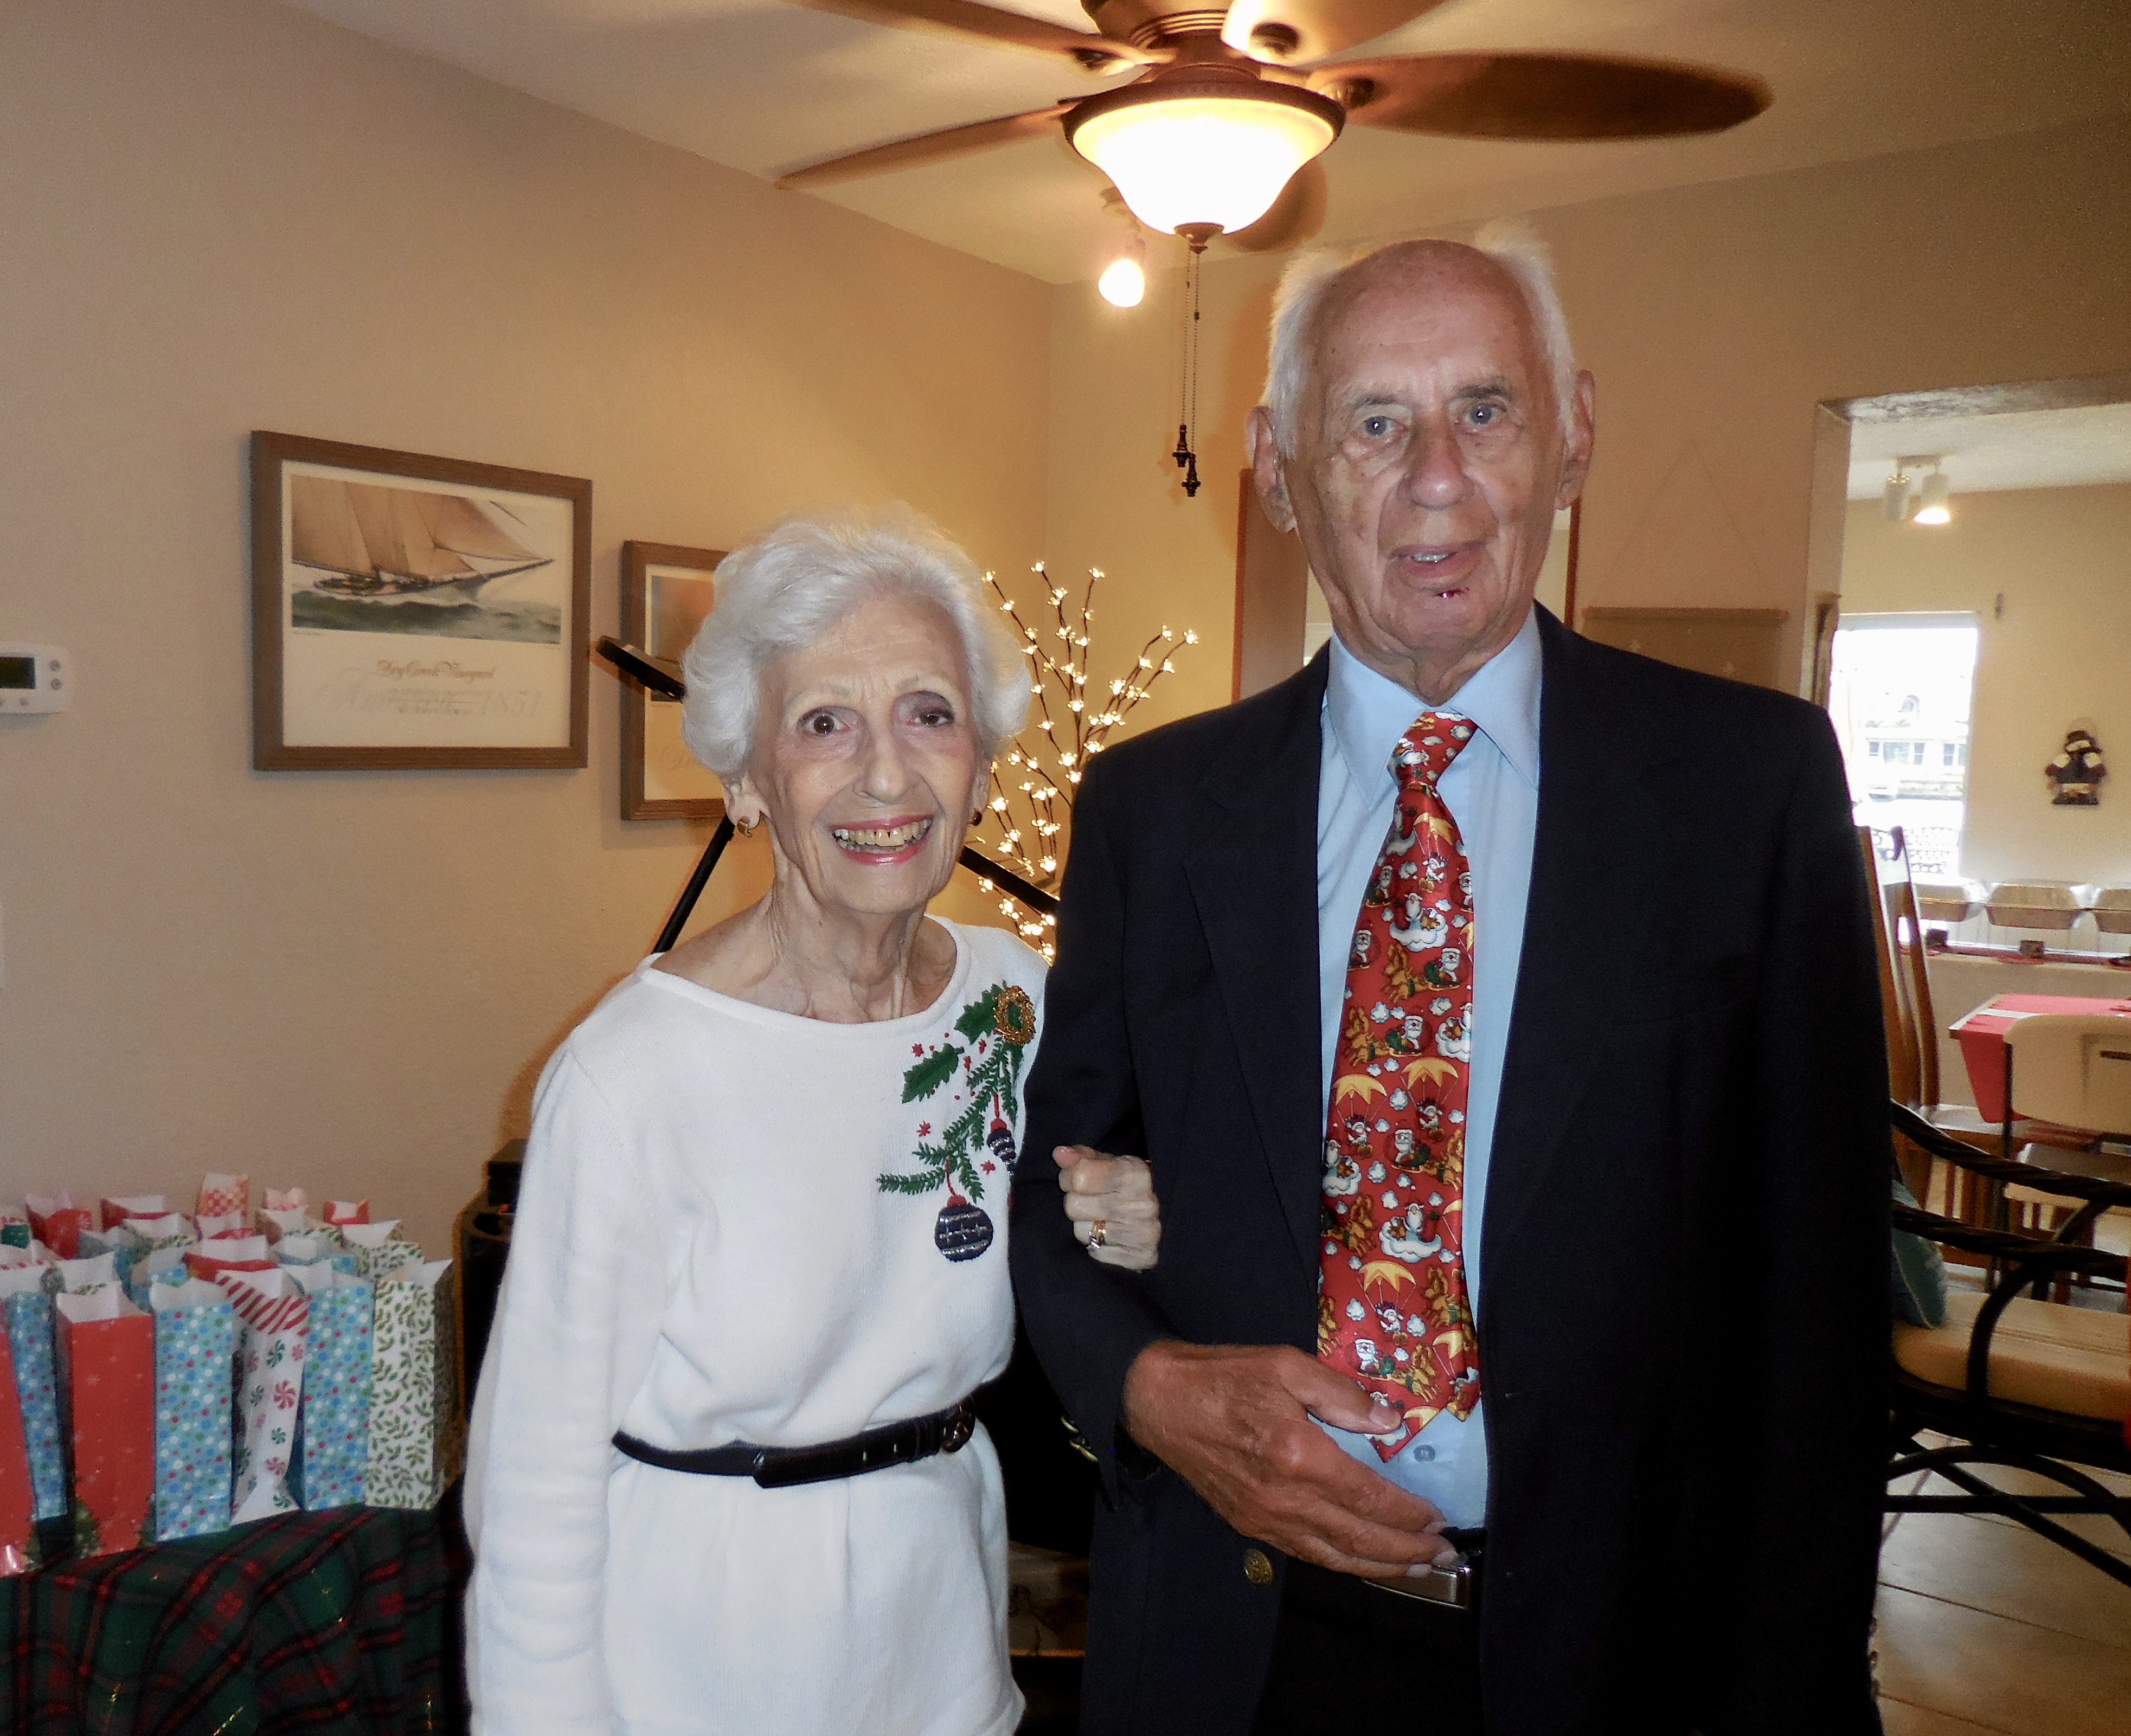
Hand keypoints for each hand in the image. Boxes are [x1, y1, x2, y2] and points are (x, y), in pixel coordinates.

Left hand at [1055, 1145, 1158, 1270]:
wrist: (1169, 1214)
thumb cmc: (1131, 1185)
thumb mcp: (1111, 1163)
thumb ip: (1083, 1157)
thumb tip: (1059, 1154)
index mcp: (1136, 1175)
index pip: (1080, 1177)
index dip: (1069, 1177)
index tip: (1077, 1179)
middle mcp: (1143, 1205)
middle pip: (1074, 1206)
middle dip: (1077, 1201)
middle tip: (1091, 1200)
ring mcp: (1144, 1235)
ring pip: (1081, 1232)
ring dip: (1086, 1225)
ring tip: (1102, 1218)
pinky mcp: (1142, 1258)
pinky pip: (1095, 1254)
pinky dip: (1098, 1246)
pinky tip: (1111, 1235)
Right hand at [1119, 1340, 1457, 1577]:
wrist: (1159, 1401)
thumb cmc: (1225, 1376)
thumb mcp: (1286, 1364)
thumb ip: (1341, 1394)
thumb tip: (1389, 1420)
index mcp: (1300, 1456)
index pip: (1369, 1498)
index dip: (1408, 1513)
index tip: (1438, 1516)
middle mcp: (1286, 1499)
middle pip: (1359, 1538)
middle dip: (1407, 1550)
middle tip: (1444, 1553)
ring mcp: (1266, 1519)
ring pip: (1335, 1557)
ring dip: (1380, 1566)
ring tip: (1416, 1568)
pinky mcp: (1251, 1525)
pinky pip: (1306, 1554)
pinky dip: (1341, 1563)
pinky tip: (1360, 1561)